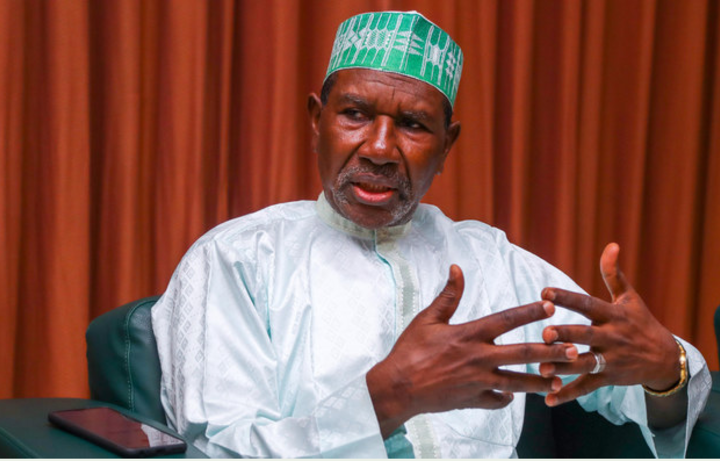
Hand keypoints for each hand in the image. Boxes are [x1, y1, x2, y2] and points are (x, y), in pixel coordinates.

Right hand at [367, 264, 577, 437]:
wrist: (398, 388)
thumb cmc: (410, 350)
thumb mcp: (427, 319)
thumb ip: (448, 296)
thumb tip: (457, 268)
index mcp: (469, 334)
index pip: (506, 320)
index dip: (530, 312)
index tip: (550, 306)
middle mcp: (479, 358)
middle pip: (522, 353)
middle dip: (550, 351)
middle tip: (573, 350)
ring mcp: (478, 382)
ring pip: (518, 382)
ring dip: (541, 380)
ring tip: (560, 379)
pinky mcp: (473, 400)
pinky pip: (498, 400)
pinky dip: (507, 397)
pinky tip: (514, 395)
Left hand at [539, 243, 680, 406]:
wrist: (664, 357)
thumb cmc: (640, 322)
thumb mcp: (629, 297)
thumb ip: (614, 274)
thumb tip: (611, 245)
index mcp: (612, 315)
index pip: (587, 303)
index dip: (567, 297)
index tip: (545, 291)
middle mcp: (610, 337)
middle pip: (585, 336)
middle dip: (565, 335)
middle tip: (544, 333)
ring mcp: (610, 360)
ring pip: (584, 364)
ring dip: (563, 367)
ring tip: (541, 368)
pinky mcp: (608, 378)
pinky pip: (586, 388)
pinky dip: (567, 394)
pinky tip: (547, 398)